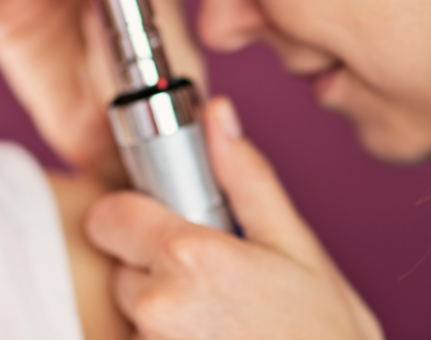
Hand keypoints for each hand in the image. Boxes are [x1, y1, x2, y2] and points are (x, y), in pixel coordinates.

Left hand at [87, 97, 382, 339]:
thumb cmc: (323, 333)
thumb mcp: (294, 245)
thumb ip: (245, 177)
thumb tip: (217, 113)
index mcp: (188, 255)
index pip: (107, 216)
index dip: (132, 218)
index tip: (163, 227)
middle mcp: (158, 304)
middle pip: (118, 263)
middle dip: (150, 265)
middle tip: (207, 281)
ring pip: (129, 308)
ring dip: (158, 309)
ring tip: (214, 318)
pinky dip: (162, 339)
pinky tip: (207, 339)